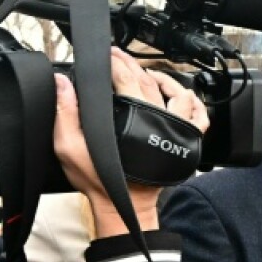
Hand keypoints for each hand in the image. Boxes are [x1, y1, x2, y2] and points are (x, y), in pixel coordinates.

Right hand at [54, 48, 209, 234]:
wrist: (123, 206)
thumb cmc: (99, 180)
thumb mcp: (70, 148)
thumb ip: (66, 113)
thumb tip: (63, 83)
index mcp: (133, 119)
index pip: (126, 78)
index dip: (115, 62)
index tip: (107, 55)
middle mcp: (158, 121)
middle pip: (149, 82)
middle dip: (133, 65)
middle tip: (119, 56)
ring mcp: (174, 132)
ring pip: (178, 95)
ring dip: (164, 78)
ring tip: (148, 71)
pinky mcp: (184, 143)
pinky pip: (199, 118)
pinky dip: (193, 103)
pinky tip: (182, 95)